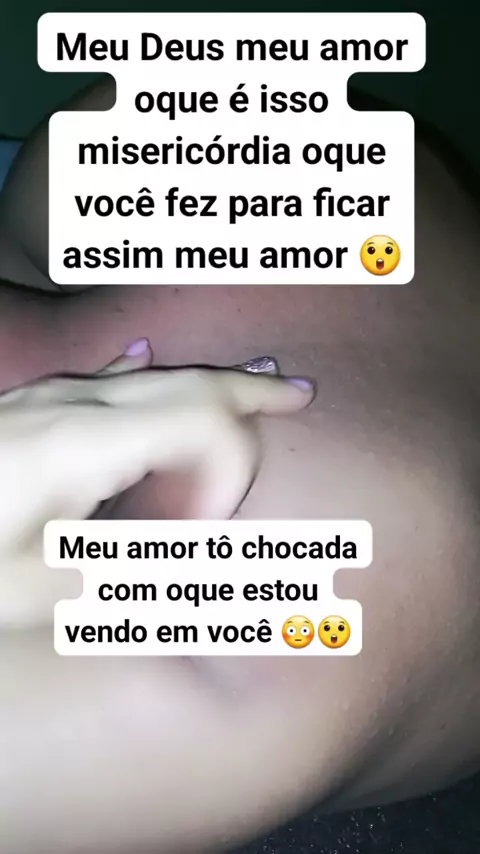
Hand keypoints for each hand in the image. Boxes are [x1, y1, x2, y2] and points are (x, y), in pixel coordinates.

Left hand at [0, 340, 314, 627]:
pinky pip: (98, 378)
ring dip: (206, 379)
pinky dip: (138, 371)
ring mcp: (45, 400)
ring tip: (255, 377)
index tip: (205, 534)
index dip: (229, 472)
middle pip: (183, 382)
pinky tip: (142, 353)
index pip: (200, 423)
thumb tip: (208, 561)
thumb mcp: (46, 591)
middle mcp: (71, 405)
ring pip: (148, 374)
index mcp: (84, 442)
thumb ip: (139, 575)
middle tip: (301, 392)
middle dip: (246, 391)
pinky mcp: (26, 412)